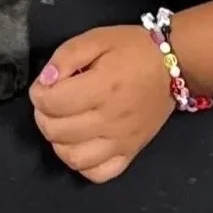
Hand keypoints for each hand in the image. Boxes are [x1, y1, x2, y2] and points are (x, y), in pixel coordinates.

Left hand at [29, 24, 175, 183]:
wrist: (174, 65)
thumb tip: (46, 81)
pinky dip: (82, 164)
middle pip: (56, 131)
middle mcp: (110, 120)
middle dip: (43, 115)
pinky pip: (98, 174)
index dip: (38, 93)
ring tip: (63, 123)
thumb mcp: (96, 38)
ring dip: (58, 141)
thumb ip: (66, 57)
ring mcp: (121, 142)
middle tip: (52, 102)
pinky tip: (81, 144)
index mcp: (102, 87)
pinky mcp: (130, 153)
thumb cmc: (132, 49)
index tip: (45, 84)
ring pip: (73, 158)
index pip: (51, 103)